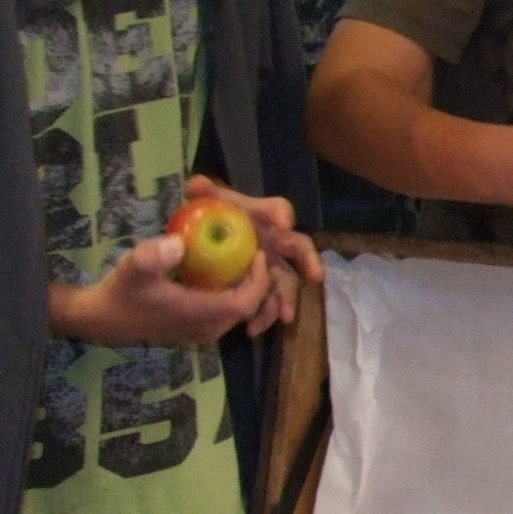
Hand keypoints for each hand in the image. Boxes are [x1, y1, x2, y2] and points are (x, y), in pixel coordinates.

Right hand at [52, 234, 275, 348]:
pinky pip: (224, 312)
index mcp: (200, 314)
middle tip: (252, 250)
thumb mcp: (133, 268)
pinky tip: (221, 271)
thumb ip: (153, 256)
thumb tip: (178, 242)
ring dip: (245, 287)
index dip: (258, 280)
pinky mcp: (194, 330)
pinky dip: (230, 293)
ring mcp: (201, 331)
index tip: (257, 252)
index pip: (245, 302)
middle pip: (247, 307)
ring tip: (241, 257)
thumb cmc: (121, 292)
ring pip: (237, 311)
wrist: (101, 319)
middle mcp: (207, 328)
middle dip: (256, 282)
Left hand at [181, 176, 317, 335]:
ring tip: (285, 317)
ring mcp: (270, 266)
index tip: (282, 224)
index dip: (281, 215)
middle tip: (315, 277)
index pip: (279, 210)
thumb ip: (201, 194)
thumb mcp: (203, 204)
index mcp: (262, 217)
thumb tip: (196, 185)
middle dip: (309, 262)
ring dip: (287, 299)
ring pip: (286, 282)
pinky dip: (264, 315)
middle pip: (299, 248)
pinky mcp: (261, 288)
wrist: (199, 242)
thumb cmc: (208, 217)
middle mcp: (274, 241)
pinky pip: (269, 302)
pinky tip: (252, 328)